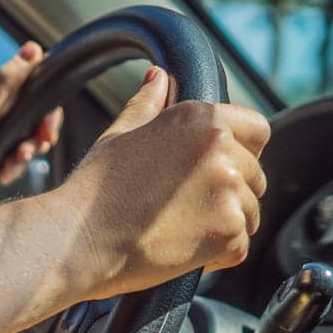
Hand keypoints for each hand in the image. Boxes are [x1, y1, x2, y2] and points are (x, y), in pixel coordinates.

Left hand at [0, 42, 62, 207]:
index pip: (36, 88)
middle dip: (36, 138)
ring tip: (12, 167)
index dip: (48, 112)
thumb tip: (33, 48)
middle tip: (28, 154)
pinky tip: (4, 175)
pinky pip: (12, 152)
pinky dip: (12, 164)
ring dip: (24, 154)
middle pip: (34, 116)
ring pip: (25, 137)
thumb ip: (9, 81)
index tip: (47, 133)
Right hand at [56, 67, 269, 301]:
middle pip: (255, 176)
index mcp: (199, 118)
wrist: (76, 240)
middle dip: (230, 196)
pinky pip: (240, 247)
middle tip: (185, 212)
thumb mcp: (118, 137)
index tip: (213, 174)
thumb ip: (147, 106)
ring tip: (179, 233)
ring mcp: (227, 190)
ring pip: (250, 214)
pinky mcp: (227, 231)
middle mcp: (220, 148)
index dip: (241, 154)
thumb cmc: (92, 192)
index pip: (257, 130)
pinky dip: (217, 255)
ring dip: (224, 227)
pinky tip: (182, 252)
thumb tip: (158, 77)